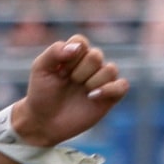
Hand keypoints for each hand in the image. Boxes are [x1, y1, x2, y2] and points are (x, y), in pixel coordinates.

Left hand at [10, 35, 127, 147]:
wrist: (44, 122)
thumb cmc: (41, 94)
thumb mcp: (40, 69)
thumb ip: (55, 52)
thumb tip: (78, 47)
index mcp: (74, 54)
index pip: (81, 41)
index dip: (71, 55)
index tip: (60, 70)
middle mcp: (90, 65)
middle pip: (96, 55)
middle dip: (80, 71)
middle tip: (69, 82)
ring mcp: (101, 80)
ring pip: (111, 69)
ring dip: (93, 81)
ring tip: (82, 93)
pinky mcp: (110, 97)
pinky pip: (123, 85)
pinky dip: (110, 89)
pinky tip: (92, 97)